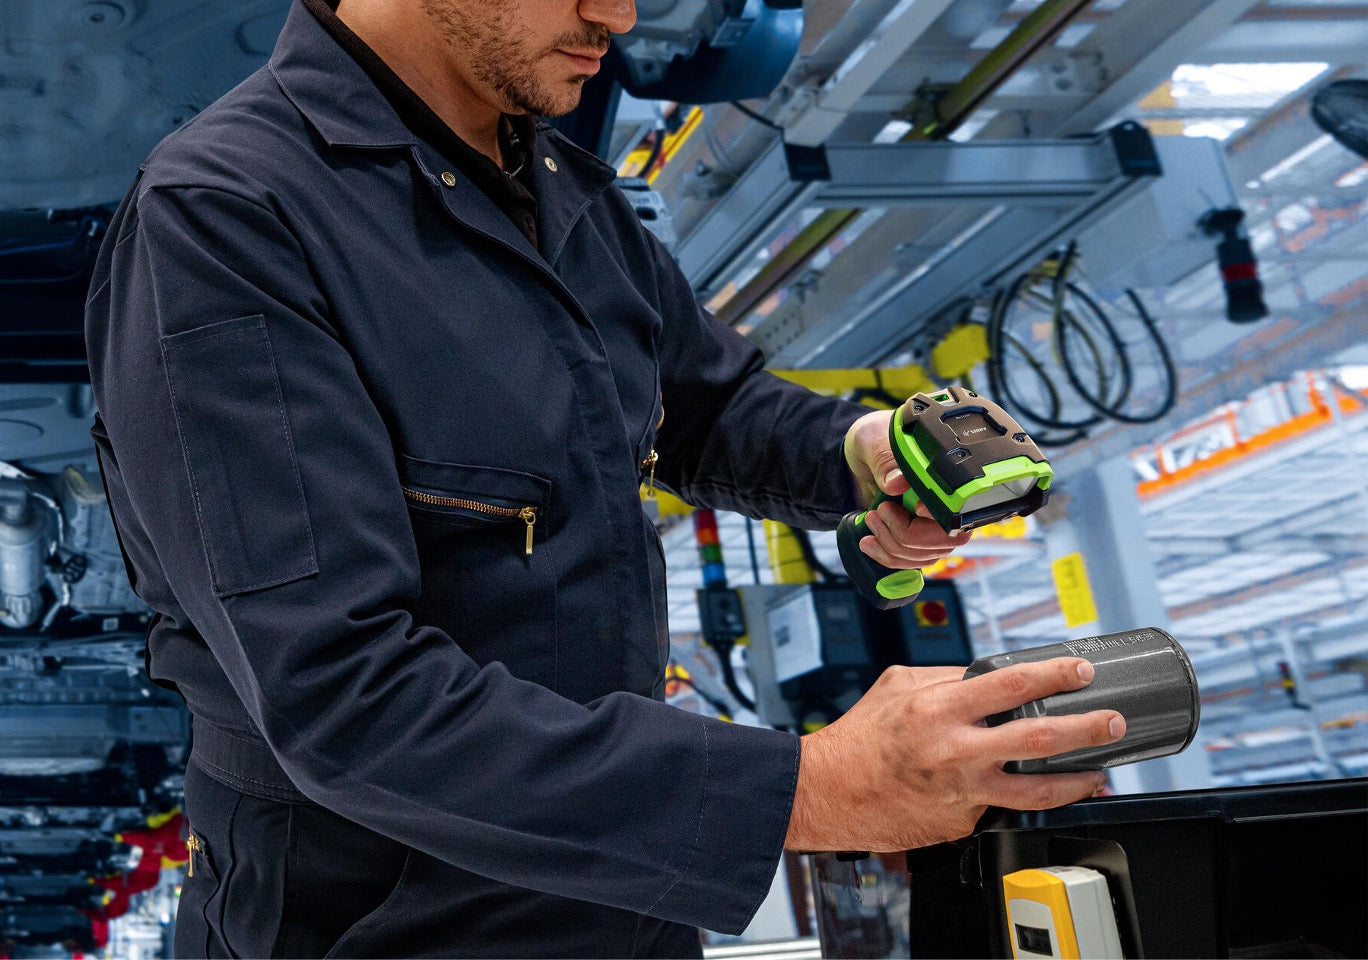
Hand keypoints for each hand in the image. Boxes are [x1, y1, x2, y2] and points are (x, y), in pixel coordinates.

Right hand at [784, 658, 1124, 851]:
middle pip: (1038, 737)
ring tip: (1100, 770)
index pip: (1010, 684)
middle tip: (1111, 720)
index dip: (1052, 675)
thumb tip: (988, 676)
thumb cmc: (859, 739)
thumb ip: (945, 678)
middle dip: (1085, 727)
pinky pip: (1002, 806)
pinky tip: (1038, 790)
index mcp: (938, 708)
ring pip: (1037, 788)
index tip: (1077, 671)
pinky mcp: (961, 822)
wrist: (830, 793)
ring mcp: (962, 792)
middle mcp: (955, 751)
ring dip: (1078, 778)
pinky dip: (1022, 796)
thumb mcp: (897, 686)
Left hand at [843, 408, 968, 567]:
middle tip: (878, 513)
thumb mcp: (874, 442)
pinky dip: (886, 556)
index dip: (938, 516)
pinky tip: (869, 543)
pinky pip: (909, 562)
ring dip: (890, 545)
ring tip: (870, 521)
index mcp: (946, 477)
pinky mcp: (915, 541)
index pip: (958, 509)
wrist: (860, 457)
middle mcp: (946, 506)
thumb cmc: (874, 442)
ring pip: (923, 556)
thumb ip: (885, 461)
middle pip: (942, 542)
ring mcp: (932, 527)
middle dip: (904, 534)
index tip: (915, 508)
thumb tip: (897, 482)